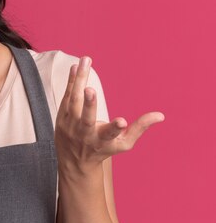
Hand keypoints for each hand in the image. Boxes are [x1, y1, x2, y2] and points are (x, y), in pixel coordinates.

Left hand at [54, 56, 164, 172]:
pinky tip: (76, 66)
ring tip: (85, 61)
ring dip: (79, 81)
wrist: (73, 161)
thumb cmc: (103, 150)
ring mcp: (70, 125)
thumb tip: (161, 115)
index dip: (116, 128)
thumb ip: (140, 128)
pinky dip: (71, 81)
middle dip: (89, 105)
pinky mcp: (61, 117)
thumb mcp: (123, 144)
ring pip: (74, 101)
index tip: (122, 122)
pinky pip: (67, 96)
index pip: (110, 134)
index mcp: (102, 140)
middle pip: (86, 118)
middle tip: (90, 90)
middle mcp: (84, 133)